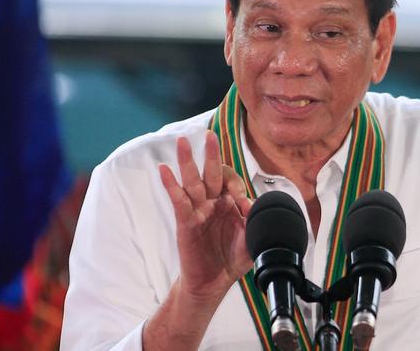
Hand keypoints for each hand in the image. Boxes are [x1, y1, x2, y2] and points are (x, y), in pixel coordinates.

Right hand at [158, 131, 253, 303]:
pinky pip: (178, 200)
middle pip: (211, 173)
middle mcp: (212, 202)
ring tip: (182, 142)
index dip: (236, 183)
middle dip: (211, 154)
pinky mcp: (186, 222)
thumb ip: (255, 219)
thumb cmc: (231, 259)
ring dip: (187, 161)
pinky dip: (171, 185)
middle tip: (210, 135)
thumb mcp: (252, 239)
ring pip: (192, 181)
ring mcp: (198, 210)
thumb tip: (252, 202)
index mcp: (229, 203)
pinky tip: (164, 170)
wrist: (214, 283)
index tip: (242, 200)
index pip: (230, 180)